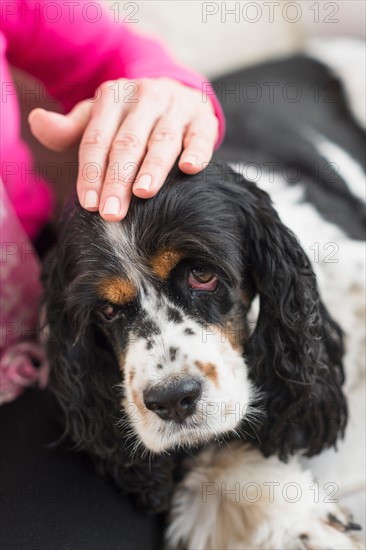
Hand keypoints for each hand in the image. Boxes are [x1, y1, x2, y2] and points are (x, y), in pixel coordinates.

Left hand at [29, 77, 218, 220]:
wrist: (178, 93)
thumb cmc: (132, 117)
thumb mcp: (99, 118)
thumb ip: (70, 128)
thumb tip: (37, 122)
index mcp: (113, 97)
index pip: (97, 138)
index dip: (91, 171)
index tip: (89, 204)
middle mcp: (145, 97)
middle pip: (127, 143)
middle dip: (118, 180)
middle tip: (112, 213)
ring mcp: (176, 107)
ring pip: (162, 139)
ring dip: (152, 167)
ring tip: (143, 193)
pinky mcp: (203, 118)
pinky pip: (200, 136)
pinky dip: (197, 151)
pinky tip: (189, 168)